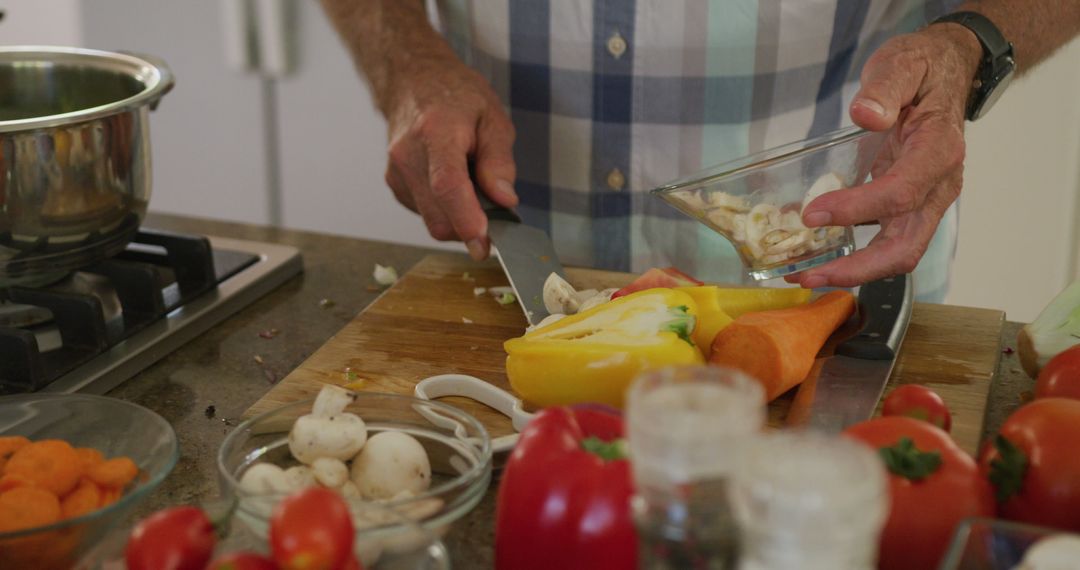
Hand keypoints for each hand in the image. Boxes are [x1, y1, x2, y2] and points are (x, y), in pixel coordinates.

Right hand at [383, 54, 516, 259]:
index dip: (466, 219)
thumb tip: (505, 200)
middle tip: (495, 212)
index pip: (447, 185)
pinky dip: (445, 209)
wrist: (412, 79)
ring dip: (458, 217)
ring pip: (432, 220)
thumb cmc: (455, 95)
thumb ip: (499, 161)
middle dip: (470, 227)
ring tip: (470, 182)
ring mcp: (396, 172)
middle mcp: (408, 155)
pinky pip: (425, 213)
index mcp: (437, 132)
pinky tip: (452, 182)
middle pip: (438, 215)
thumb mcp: (493, 118)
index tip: (483, 243)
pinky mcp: (395, 184)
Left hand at [787, 23, 982, 288]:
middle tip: (808, 275)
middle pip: (906, 245)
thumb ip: (886, 88)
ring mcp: (928, 200)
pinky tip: (815, 254)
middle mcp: (939, 185)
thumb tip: (866, 114)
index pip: (901, 193)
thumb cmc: (923, 68)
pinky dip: (854, 254)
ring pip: (898, 251)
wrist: (948, 71)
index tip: (812, 214)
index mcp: (938, 150)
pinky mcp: (911, 205)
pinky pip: (886, 239)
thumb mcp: (904, 63)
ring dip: (853, 271)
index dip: (857, 209)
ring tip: (805, 275)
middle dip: (858, 268)